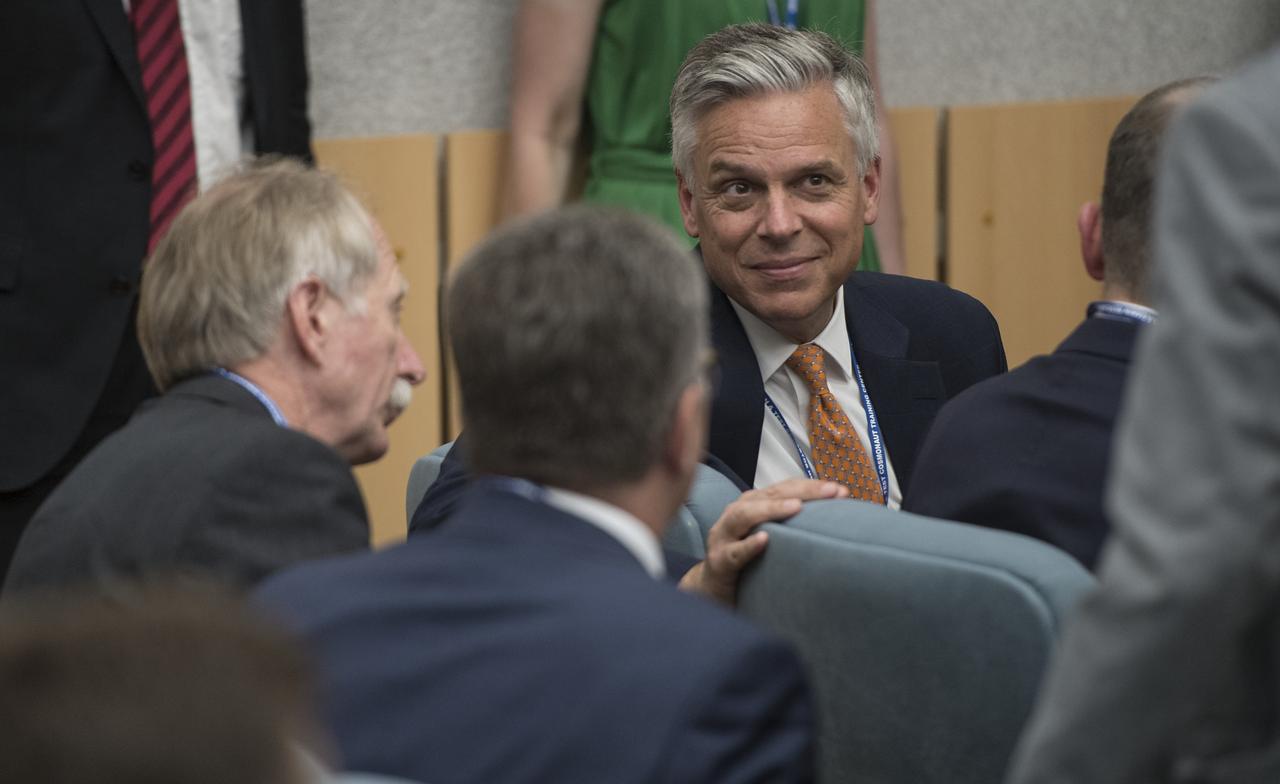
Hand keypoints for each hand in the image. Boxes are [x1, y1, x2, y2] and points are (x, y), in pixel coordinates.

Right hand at [678, 479, 848, 605]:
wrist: (711, 589)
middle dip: (801, 491)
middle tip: (830, 492)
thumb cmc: (745, 560)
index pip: (783, 488)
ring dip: (771, 509)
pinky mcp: (719, 561)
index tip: (841, 491)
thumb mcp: (768, 537)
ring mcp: (724, 536)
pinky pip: (734, 552)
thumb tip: (834, 520)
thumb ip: (790, 526)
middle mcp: (736, 514)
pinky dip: (749, 546)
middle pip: (768, 495)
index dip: (811, 486)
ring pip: (744, 516)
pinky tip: (764, 541)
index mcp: (751, 505)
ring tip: (796, 507)